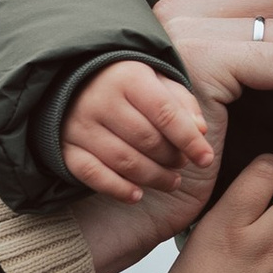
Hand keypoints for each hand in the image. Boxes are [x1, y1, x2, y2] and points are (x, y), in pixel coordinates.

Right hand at [62, 58, 215, 202]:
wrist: (70, 82)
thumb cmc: (125, 84)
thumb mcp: (156, 81)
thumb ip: (182, 103)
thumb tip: (201, 131)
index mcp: (127, 77)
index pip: (165, 112)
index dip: (189, 140)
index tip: (206, 159)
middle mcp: (100, 100)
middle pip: (146, 140)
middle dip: (171, 158)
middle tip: (181, 164)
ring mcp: (79, 126)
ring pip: (124, 161)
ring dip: (153, 178)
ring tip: (171, 181)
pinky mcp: (66, 148)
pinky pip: (93, 175)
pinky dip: (118, 189)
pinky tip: (137, 196)